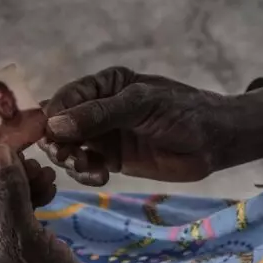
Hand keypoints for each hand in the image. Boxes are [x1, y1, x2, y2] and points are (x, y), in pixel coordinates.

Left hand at [0, 144, 118, 262]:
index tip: (18, 160)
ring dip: (25, 184)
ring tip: (50, 178)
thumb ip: (9, 193)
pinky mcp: (28, 249)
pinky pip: (24, 213)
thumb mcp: (25, 238)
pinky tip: (53, 192)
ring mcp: (4, 248)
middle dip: (9, 177)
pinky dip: (35, 197)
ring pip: (6, 201)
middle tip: (39, 167)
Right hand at [38, 67, 262, 185]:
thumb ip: (101, 114)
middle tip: (67, 156)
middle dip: (58, 141)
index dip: (51, 115)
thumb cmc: (183, 111)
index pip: (66, 97)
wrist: (215, 141)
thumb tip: (55, 124)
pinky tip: (100, 178)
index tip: (47, 134)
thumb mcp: (142, 105)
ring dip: (71, 160)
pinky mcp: (112, 160)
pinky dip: (85, 173)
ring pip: (70, 148)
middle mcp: (98, 108)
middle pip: (60, 125)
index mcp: (104, 84)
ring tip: (88, 168)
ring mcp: (104, 135)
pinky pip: (86, 167)